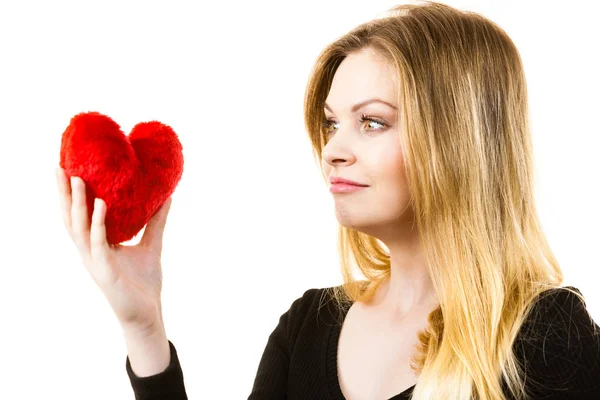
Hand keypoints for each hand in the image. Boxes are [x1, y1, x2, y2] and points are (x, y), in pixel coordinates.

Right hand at [55, 166, 172, 332]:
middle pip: (71, 219)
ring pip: (80, 229)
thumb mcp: (151, 244)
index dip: (71, 196)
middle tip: (60, 168)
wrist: (148, 313)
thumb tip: (167, 197)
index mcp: (97, 245)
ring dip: (78, 204)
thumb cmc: (144, 283)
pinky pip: (99, 243)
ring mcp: (95, 262)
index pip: (79, 216)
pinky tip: (101, 204)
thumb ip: (156, 222)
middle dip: (64, 195)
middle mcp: (90, 252)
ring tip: (78, 180)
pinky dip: (98, 223)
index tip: (67, 170)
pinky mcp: (105, 272)